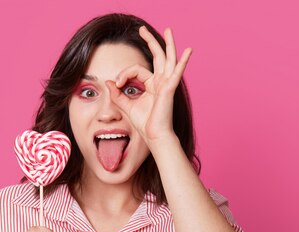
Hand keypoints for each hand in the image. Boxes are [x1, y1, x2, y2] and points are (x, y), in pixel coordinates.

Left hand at [106, 26, 191, 144]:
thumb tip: (109, 81)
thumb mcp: (126, 105)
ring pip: (168, 59)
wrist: (154, 136)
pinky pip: (176, 73)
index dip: (124, 73)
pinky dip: (183, 62)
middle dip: (150, 41)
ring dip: (168, 44)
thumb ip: (118, 93)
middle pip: (157, 56)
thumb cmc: (145, 123)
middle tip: (142, 29)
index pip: (136, 70)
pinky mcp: (169, 89)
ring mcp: (167, 84)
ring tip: (168, 30)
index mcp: (152, 85)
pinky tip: (188, 51)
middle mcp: (161, 82)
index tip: (116, 83)